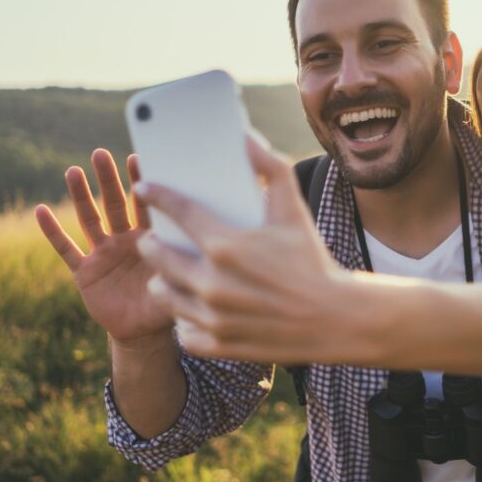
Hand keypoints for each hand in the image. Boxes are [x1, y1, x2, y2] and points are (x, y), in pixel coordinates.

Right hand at [34, 149, 172, 345]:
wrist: (142, 330)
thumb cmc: (166, 302)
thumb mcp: (177, 284)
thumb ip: (181, 264)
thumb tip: (194, 247)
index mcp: (147, 239)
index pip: (143, 205)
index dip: (140, 183)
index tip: (137, 158)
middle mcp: (123, 240)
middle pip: (113, 204)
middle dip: (107, 179)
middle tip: (100, 154)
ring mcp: (102, 253)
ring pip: (89, 220)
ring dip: (80, 196)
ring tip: (73, 171)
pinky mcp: (85, 271)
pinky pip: (66, 249)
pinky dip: (53, 231)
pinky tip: (41, 211)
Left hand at [135, 134, 361, 361]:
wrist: (336, 319)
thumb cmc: (313, 260)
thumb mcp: (294, 211)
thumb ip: (271, 168)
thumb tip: (246, 138)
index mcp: (226, 245)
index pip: (179, 211)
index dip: (158, 195)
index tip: (146, 189)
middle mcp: (213, 283)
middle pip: (158, 257)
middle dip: (151, 244)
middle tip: (154, 239)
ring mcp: (213, 317)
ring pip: (164, 294)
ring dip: (161, 281)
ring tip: (167, 275)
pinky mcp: (219, 344)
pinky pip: (183, 331)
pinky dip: (184, 320)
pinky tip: (190, 309)